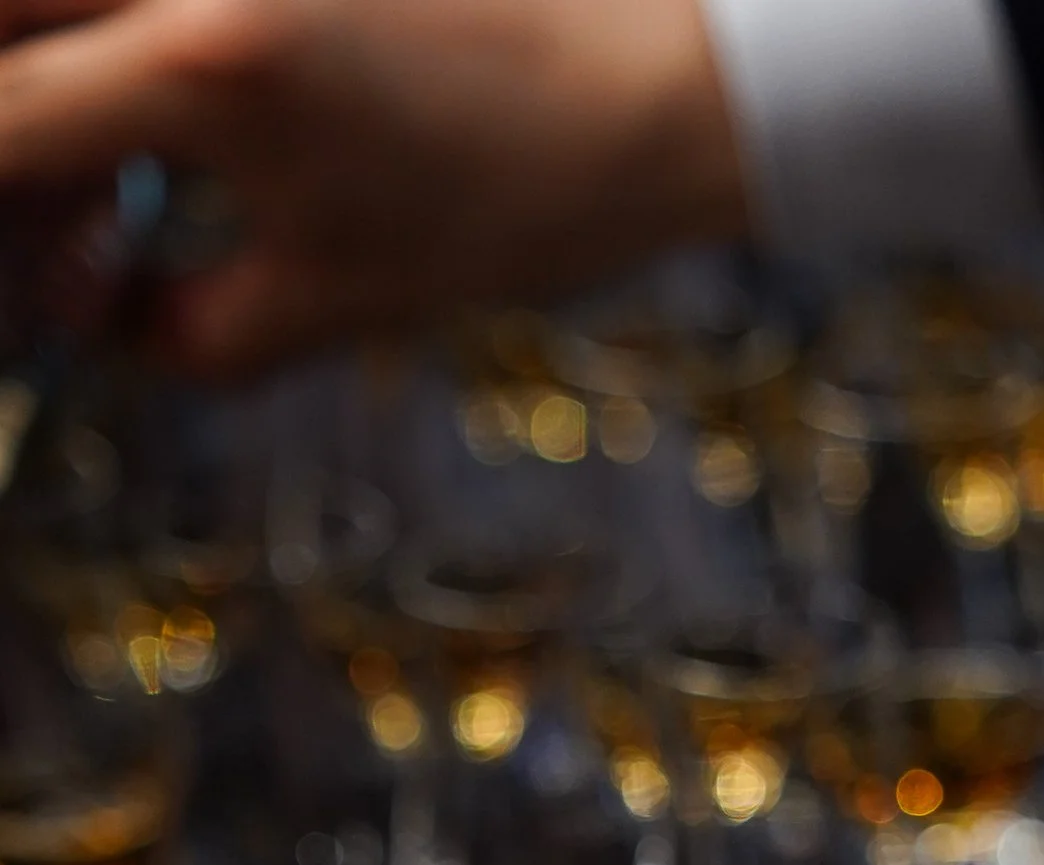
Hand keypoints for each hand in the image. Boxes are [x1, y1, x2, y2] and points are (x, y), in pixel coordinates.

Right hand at [0, 0, 745, 377]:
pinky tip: (159, 114)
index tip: (15, 265)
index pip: (0, 122)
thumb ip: (183, 328)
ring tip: (103, 170)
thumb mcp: (340, 297)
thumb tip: (82, 312)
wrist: (658, 76)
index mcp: (203, 65)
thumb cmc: (523, 190)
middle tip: (41, 195)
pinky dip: (109, 38)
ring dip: (39, 68)